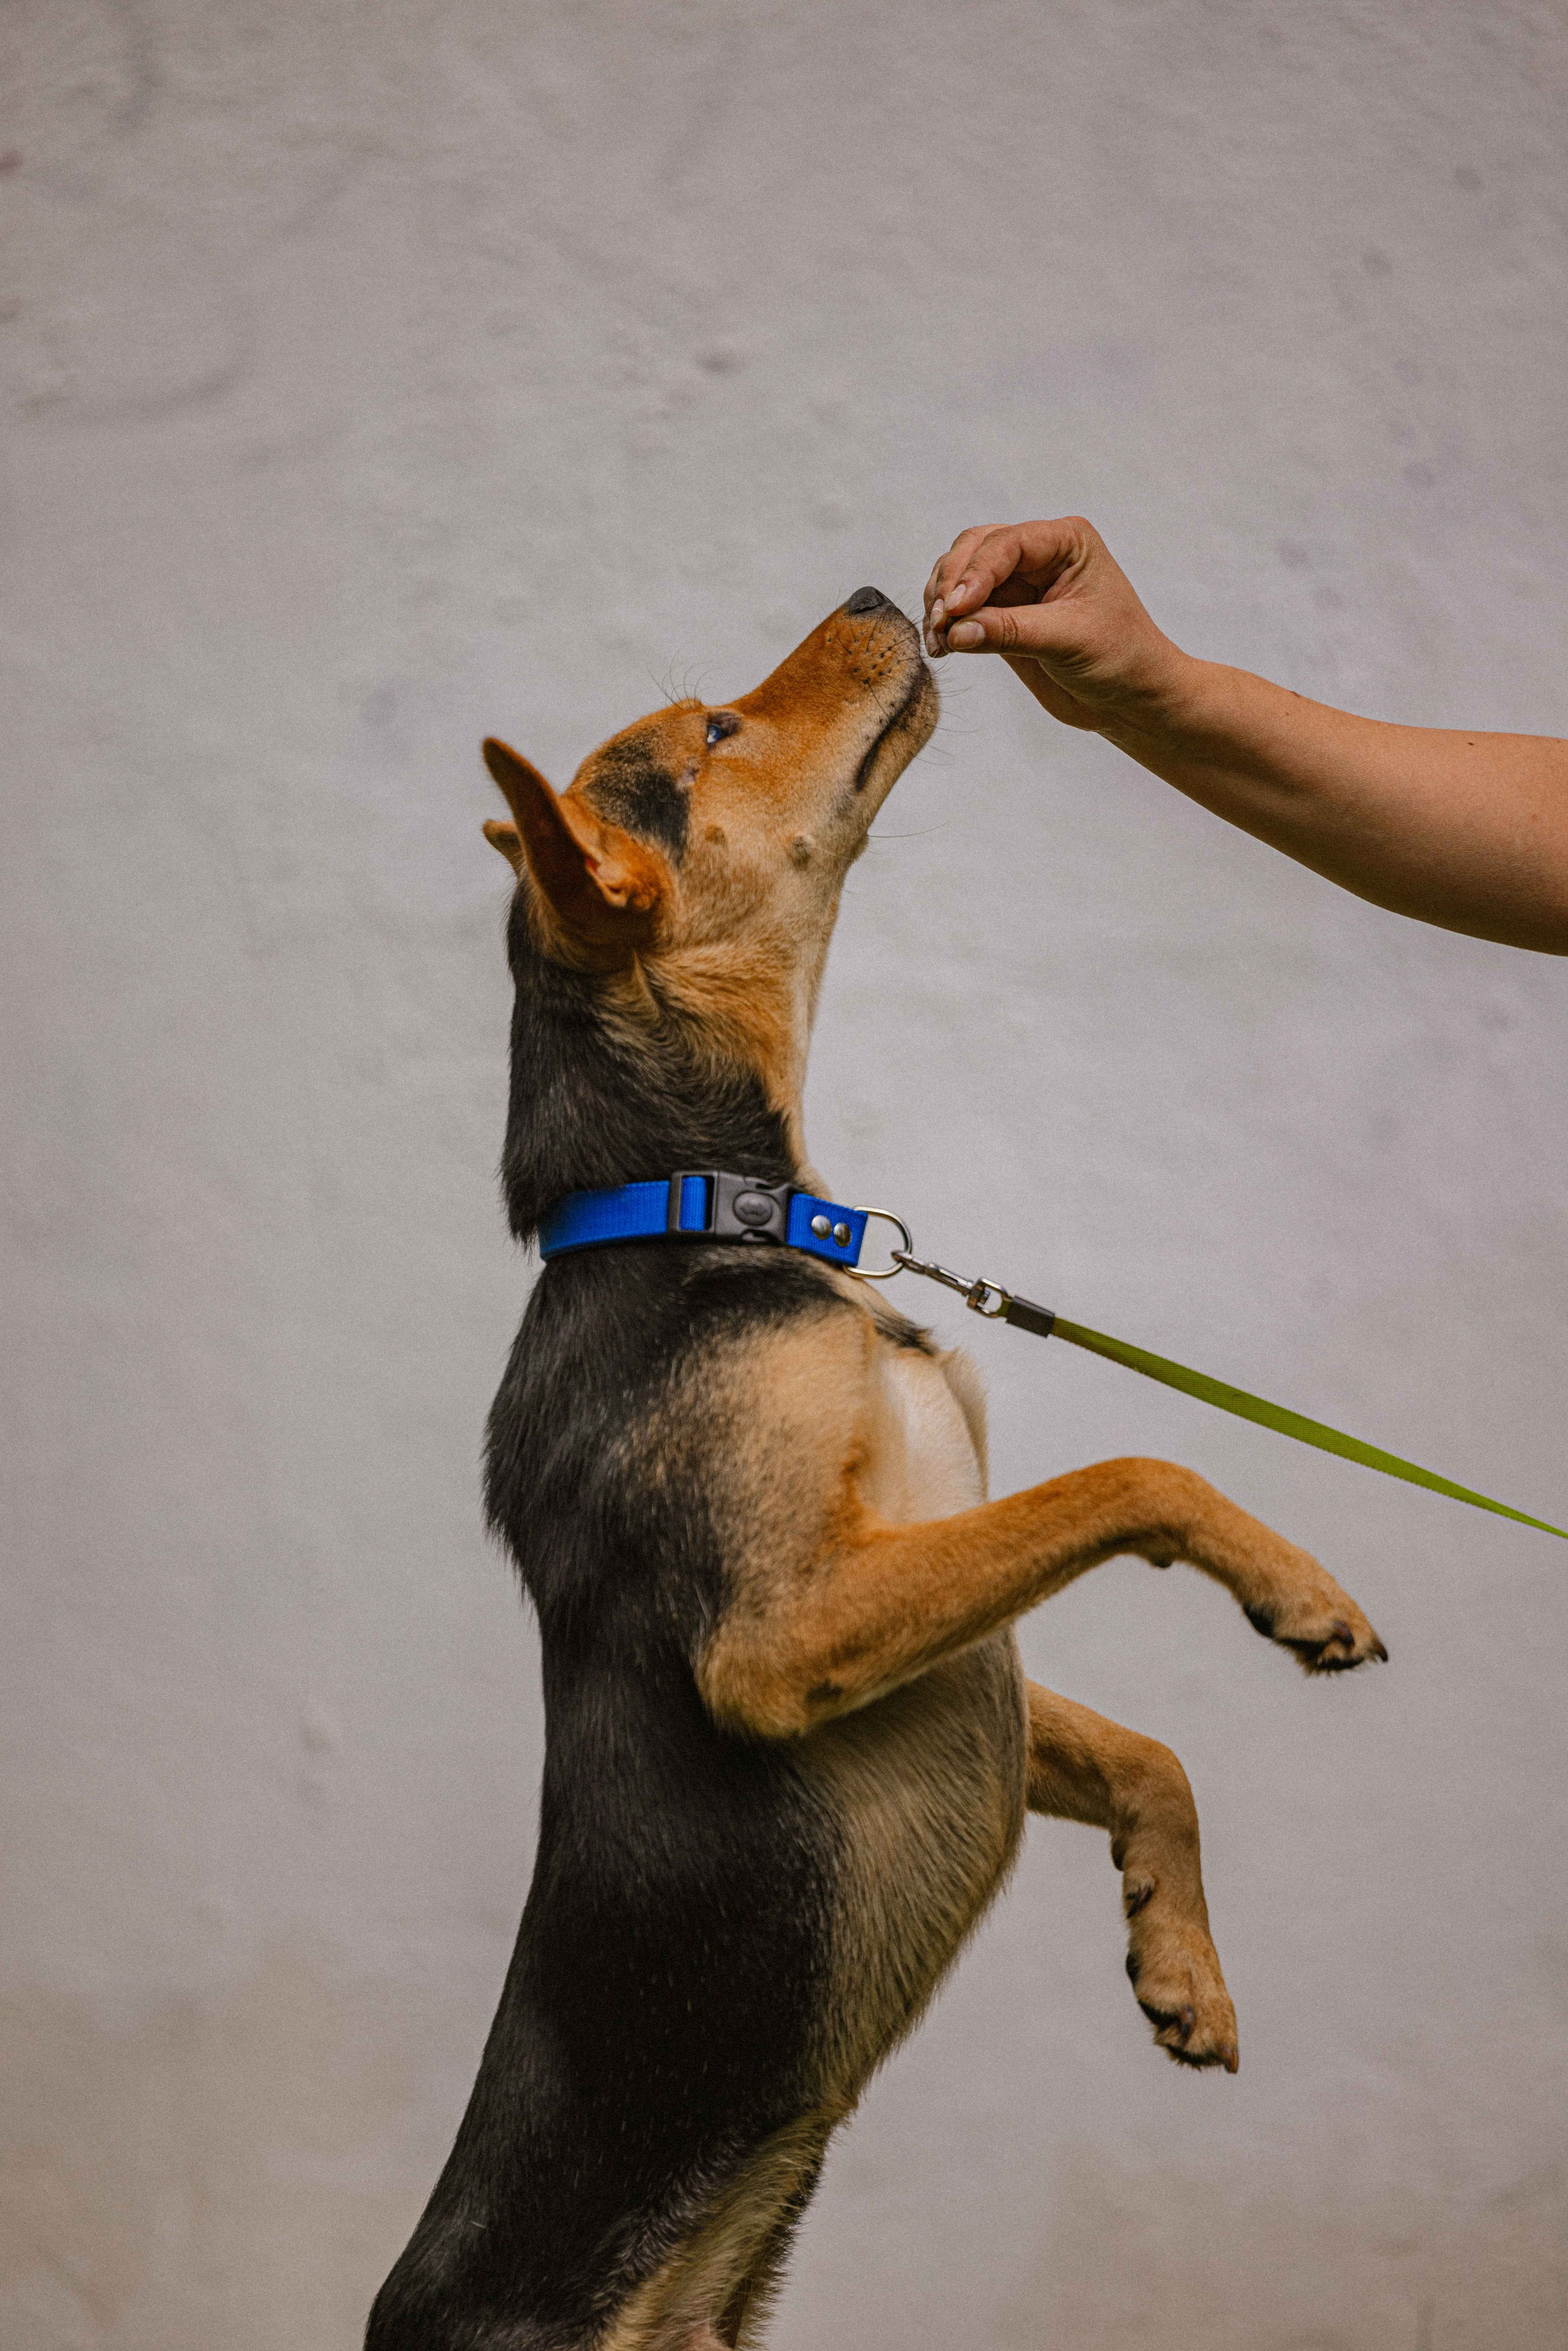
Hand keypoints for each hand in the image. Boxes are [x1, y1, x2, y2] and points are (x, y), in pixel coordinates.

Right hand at [922, 515, 1189, 735]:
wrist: (1129, 698)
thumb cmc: (1120, 658)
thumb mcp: (1068, 641)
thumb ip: (1011, 632)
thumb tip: (957, 631)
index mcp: (1066, 542)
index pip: (1007, 544)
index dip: (975, 573)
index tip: (955, 609)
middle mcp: (1038, 554)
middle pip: (974, 549)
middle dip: (951, 584)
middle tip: (940, 624)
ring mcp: (1017, 583)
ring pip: (960, 574)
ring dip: (941, 603)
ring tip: (939, 641)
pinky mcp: (1001, 614)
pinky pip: (961, 609)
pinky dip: (945, 624)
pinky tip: (942, 647)